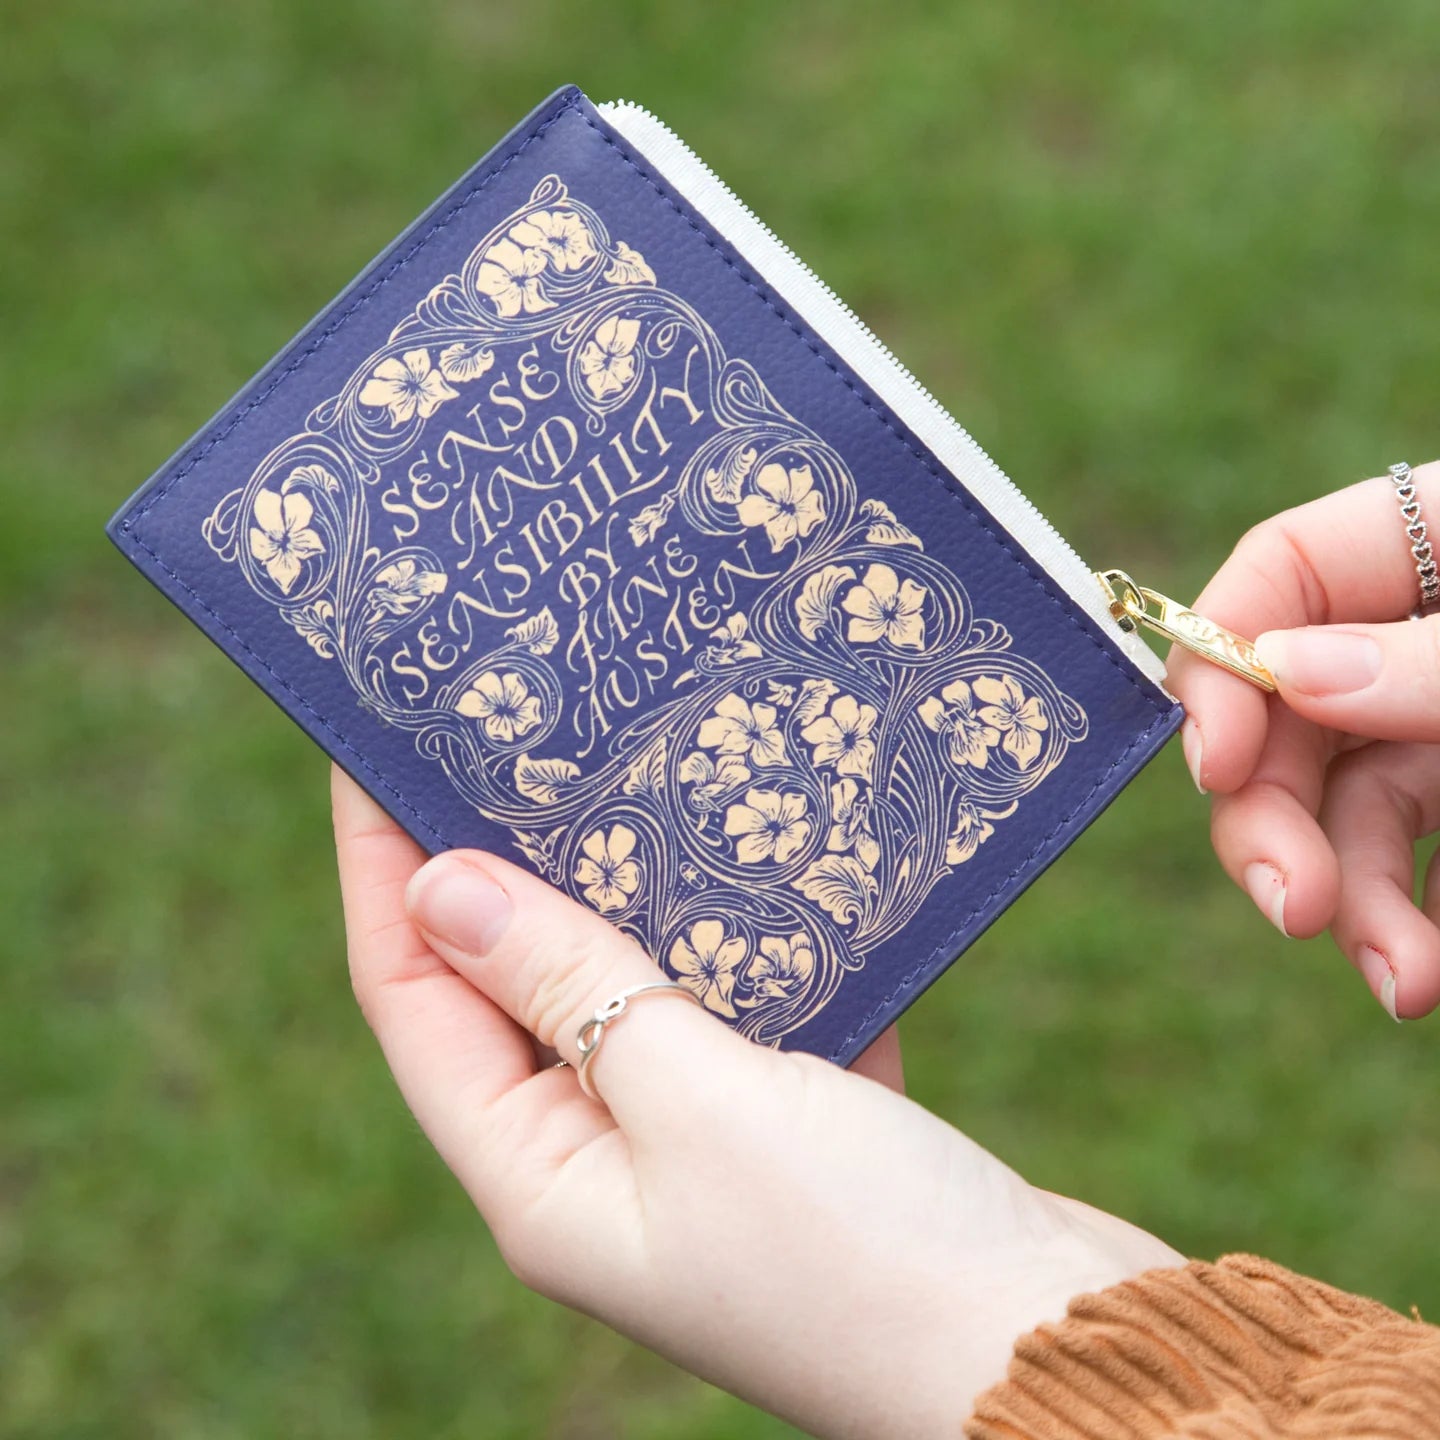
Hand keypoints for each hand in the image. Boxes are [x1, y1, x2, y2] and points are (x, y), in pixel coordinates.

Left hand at [332, 767, 1180, 1436]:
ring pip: (635, 987)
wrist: (1055, 1357)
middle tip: (508, 736)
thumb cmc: (863, 1252)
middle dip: (506, 862)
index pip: (415, 999)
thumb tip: (439, 885)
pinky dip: (745, 933)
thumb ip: (575, 988)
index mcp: (541, 1180)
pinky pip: (739, 1005)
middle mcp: (603, 1164)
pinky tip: (761, 848)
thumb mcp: (698, 1102)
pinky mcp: (792, 1125)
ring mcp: (699, 1146)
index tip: (374, 748)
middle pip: (516, 987)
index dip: (383, 868)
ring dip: (633, 887)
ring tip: (625, 765)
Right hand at [1167, 460, 1439, 1019]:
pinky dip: (1411, 921)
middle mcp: (1419, 633)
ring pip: (1348, 804)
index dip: (1223, 661)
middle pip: (1289, 714)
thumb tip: (1285, 676)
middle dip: (1278, 818)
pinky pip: (1414, 859)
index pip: (1282, 574)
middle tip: (1292, 906)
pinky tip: (1426, 975)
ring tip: (1402, 983)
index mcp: (1438, 540)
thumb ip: (1435, 656)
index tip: (1217, 762)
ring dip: (1354, 900)